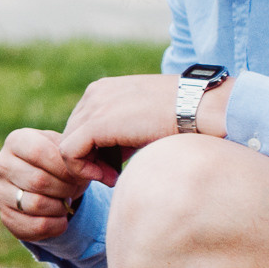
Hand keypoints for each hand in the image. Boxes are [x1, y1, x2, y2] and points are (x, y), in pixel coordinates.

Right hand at [0, 127, 89, 242]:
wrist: (47, 185)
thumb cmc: (60, 163)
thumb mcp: (71, 152)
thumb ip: (88, 156)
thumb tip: (104, 174)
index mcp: (16, 141)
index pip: (38, 152)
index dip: (64, 166)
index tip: (79, 173)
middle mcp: (1, 165)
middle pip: (37, 180)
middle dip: (65, 187)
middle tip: (74, 188)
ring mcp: (0, 192)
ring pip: (35, 204)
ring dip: (60, 207)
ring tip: (67, 201)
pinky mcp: (6, 217)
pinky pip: (35, 226)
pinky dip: (56, 225)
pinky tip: (62, 218)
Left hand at [57, 74, 229, 176]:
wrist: (202, 109)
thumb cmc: (182, 119)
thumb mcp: (142, 123)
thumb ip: (120, 135)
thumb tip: (107, 159)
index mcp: (104, 90)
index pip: (80, 127)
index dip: (92, 152)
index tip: (117, 167)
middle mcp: (95, 93)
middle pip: (71, 136)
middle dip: (89, 161)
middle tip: (116, 175)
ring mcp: (94, 106)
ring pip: (66, 146)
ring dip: (88, 168)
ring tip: (116, 177)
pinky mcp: (96, 123)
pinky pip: (69, 153)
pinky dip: (85, 172)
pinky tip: (112, 177)